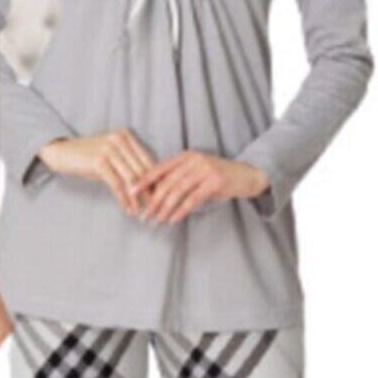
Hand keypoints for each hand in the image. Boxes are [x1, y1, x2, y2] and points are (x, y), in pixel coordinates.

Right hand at [39, 130, 154, 215]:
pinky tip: (127, 209)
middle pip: (142, 170)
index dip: (156, 181)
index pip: (148, 160)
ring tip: (141, 212)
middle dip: (150, 192)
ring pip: (131, 179)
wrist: (61, 153)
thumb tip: (149, 185)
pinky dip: (124, 199)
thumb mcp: (111, 156)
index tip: (161, 197)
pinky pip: (117, 185)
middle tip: (155, 209)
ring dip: (138, 199)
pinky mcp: (99, 162)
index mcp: (126, 136)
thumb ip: (128, 164)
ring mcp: (109, 150)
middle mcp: (120, 140)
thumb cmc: (88, 158)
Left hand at [129, 152, 268, 224]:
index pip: (159, 168)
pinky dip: (181, 210)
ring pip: (177, 191)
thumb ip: (178, 179)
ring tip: (156, 220)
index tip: (129, 192)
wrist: (247, 175)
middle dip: (153, 201)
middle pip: (166, 183)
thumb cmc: (218, 177)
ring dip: (165, 208)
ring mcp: (204, 170)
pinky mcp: (214, 181)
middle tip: (143, 215)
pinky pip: (192, 198)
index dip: (143, 180)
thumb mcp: (196, 173)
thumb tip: (154, 196)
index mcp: (185, 157)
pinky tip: (173, 219)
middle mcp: (193, 160)